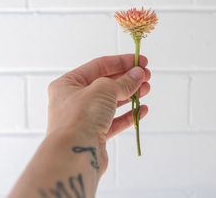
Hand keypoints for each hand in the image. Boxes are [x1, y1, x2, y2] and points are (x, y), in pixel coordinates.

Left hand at [46, 54, 150, 174]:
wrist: (74, 154)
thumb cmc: (80, 116)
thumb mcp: (104, 90)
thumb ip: (123, 81)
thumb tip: (138, 74)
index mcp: (68, 84)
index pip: (98, 66)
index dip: (121, 61)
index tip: (140, 60)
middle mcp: (73, 100)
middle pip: (106, 84)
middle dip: (128, 79)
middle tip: (146, 76)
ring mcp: (83, 118)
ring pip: (111, 102)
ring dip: (130, 95)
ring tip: (147, 89)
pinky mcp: (94, 135)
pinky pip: (113, 121)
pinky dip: (128, 115)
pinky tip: (142, 110)